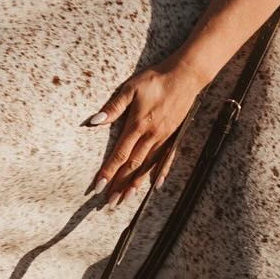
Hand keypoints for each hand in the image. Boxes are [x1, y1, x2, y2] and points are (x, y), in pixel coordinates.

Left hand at [83, 56, 210, 206]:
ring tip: (126, 199)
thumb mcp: (130, 89)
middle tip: (109, 203)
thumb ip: (113, 107)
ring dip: (136, 183)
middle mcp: (151, 136)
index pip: (120, 154)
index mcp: (138, 125)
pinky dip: (160, 173)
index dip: (108, 171)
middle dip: (119, 185)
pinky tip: (155, 186)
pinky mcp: (173, 136)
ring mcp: (164, 138)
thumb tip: (94, 122)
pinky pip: (167, 159)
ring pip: (148, 166)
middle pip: (132, 166)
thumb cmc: (155, 80)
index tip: (98, 187)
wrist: (185, 76)